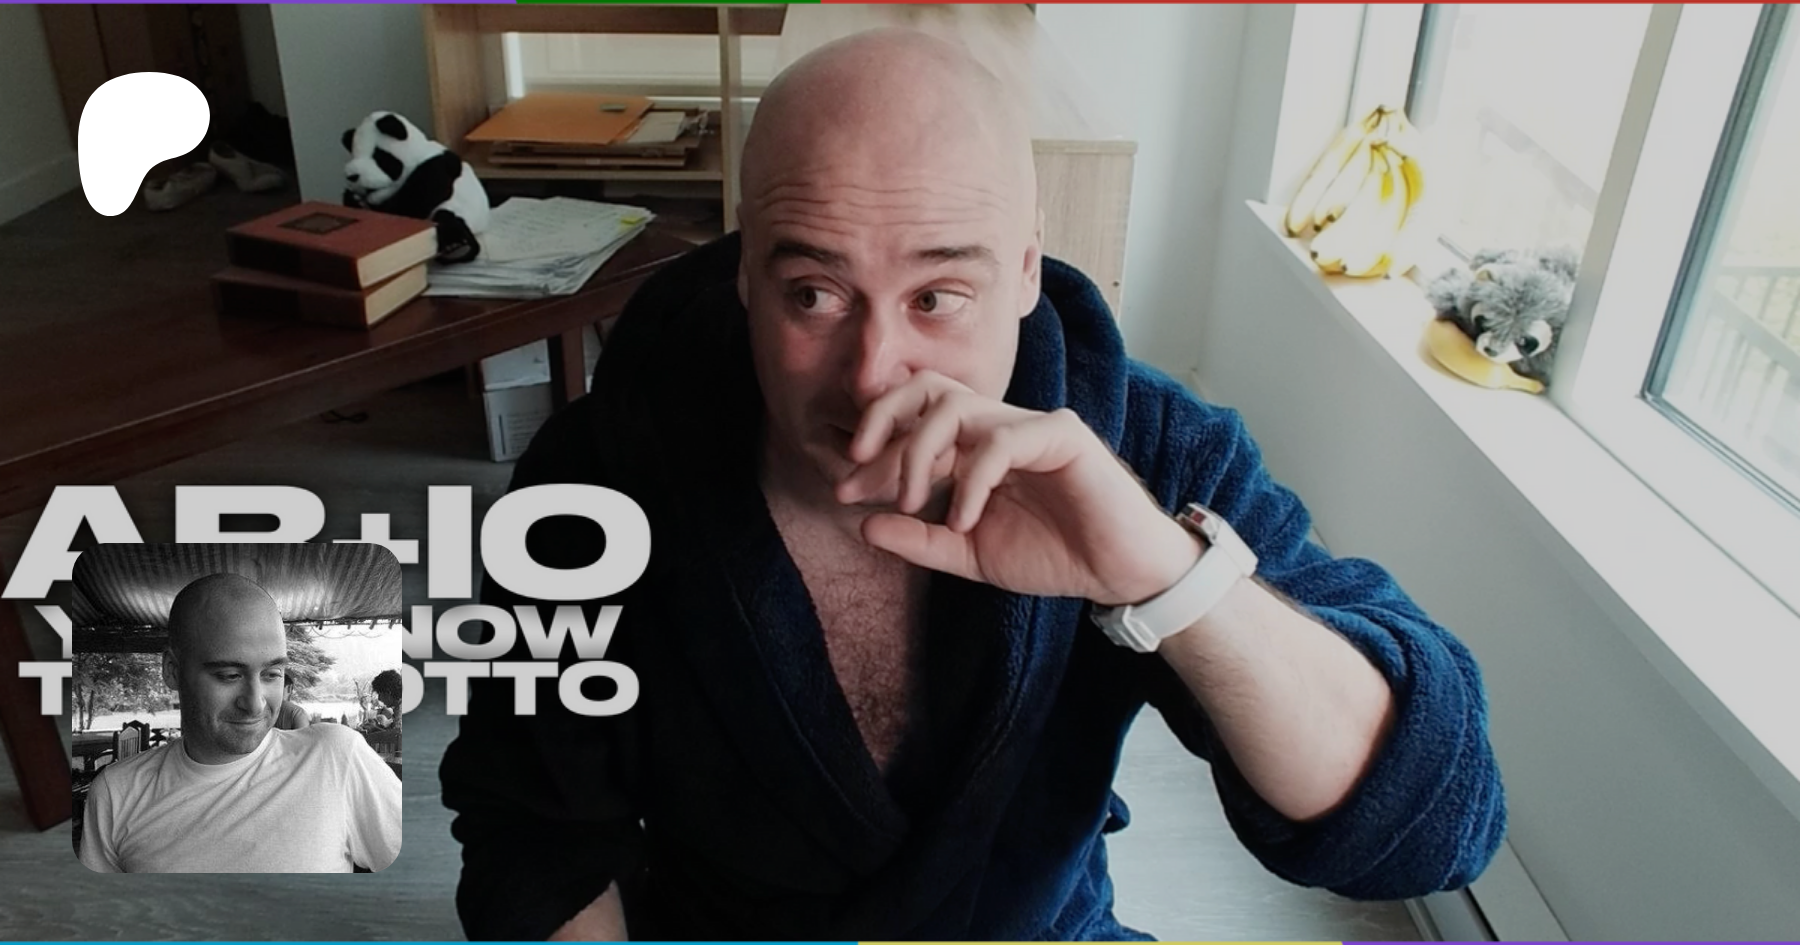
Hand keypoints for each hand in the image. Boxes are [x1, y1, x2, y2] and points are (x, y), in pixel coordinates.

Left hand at [835, 372, 1200, 605]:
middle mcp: (998, 425)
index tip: (844, 491)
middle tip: (859, 471)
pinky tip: (964, 519)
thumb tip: (862, 526)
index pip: (911, 418)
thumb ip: (920, 540)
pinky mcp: (1062, 437)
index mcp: (974, 445)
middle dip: (882, 421)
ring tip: (911, 502)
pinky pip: (1001, 442)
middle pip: (926, 388)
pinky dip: (971, 480)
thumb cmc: (1054, 554)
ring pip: (956, 407)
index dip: (872, 447)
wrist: (1120, 573)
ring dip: (920, 454)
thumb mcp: (970, 554)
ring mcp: (1030, 425)